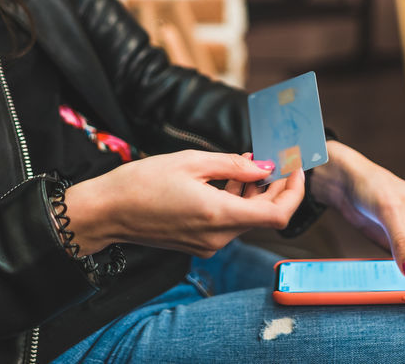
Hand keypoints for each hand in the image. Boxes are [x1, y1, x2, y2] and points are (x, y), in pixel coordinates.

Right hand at [64, 150, 305, 257]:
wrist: (107, 212)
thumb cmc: (142, 183)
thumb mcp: (190, 162)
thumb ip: (233, 165)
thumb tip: (265, 167)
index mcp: (219, 215)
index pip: (278, 214)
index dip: (295, 192)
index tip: (297, 168)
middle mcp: (218, 237)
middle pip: (265, 217)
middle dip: (276, 188)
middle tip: (276, 160)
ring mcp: (208, 244)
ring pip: (246, 219)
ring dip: (254, 193)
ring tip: (247, 163)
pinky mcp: (198, 243)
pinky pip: (228, 223)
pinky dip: (236, 201)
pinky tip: (228, 179)